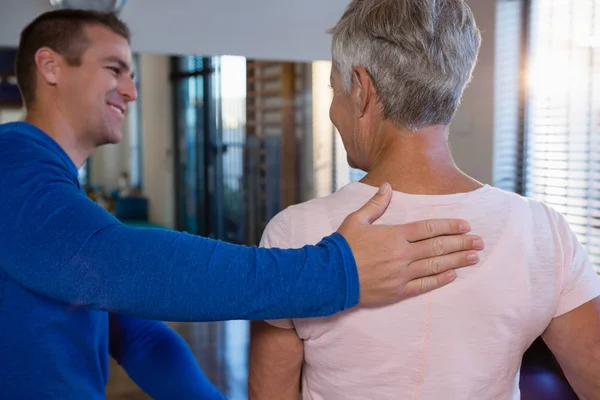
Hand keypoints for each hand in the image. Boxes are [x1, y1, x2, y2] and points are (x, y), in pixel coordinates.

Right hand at [337, 183, 483, 306]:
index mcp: (394, 235)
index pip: (428, 228)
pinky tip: (452, 275)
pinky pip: (423, 286)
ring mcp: (401, 274)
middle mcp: (402, 254)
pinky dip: (440, 280)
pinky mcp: (397, 291)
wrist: (329, 276)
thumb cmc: (342, 246)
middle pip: (437, 246)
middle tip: (480, 241)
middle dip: (461, 243)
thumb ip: (375, 204)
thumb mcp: (356, 219)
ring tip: (474, 257)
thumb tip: (387, 186)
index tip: (465, 225)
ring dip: (457, 260)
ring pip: (435, 265)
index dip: (449, 226)